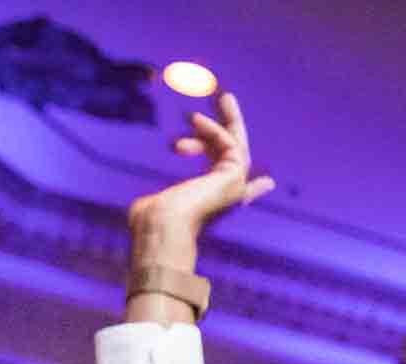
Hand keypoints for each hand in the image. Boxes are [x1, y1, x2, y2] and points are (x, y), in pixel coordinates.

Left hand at [127, 90, 273, 271]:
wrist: (164, 224)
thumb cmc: (154, 219)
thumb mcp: (154, 206)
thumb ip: (156, 203)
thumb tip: (138, 210)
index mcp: (213, 207)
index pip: (240, 197)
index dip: (254, 189)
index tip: (267, 183)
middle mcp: (228, 199)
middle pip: (238, 157)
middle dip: (231, 126)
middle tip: (224, 97)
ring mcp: (234, 188)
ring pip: (237, 145)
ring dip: (223, 119)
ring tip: (203, 104)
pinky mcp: (235, 177)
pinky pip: (229, 144)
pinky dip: (212, 130)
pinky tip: (194, 121)